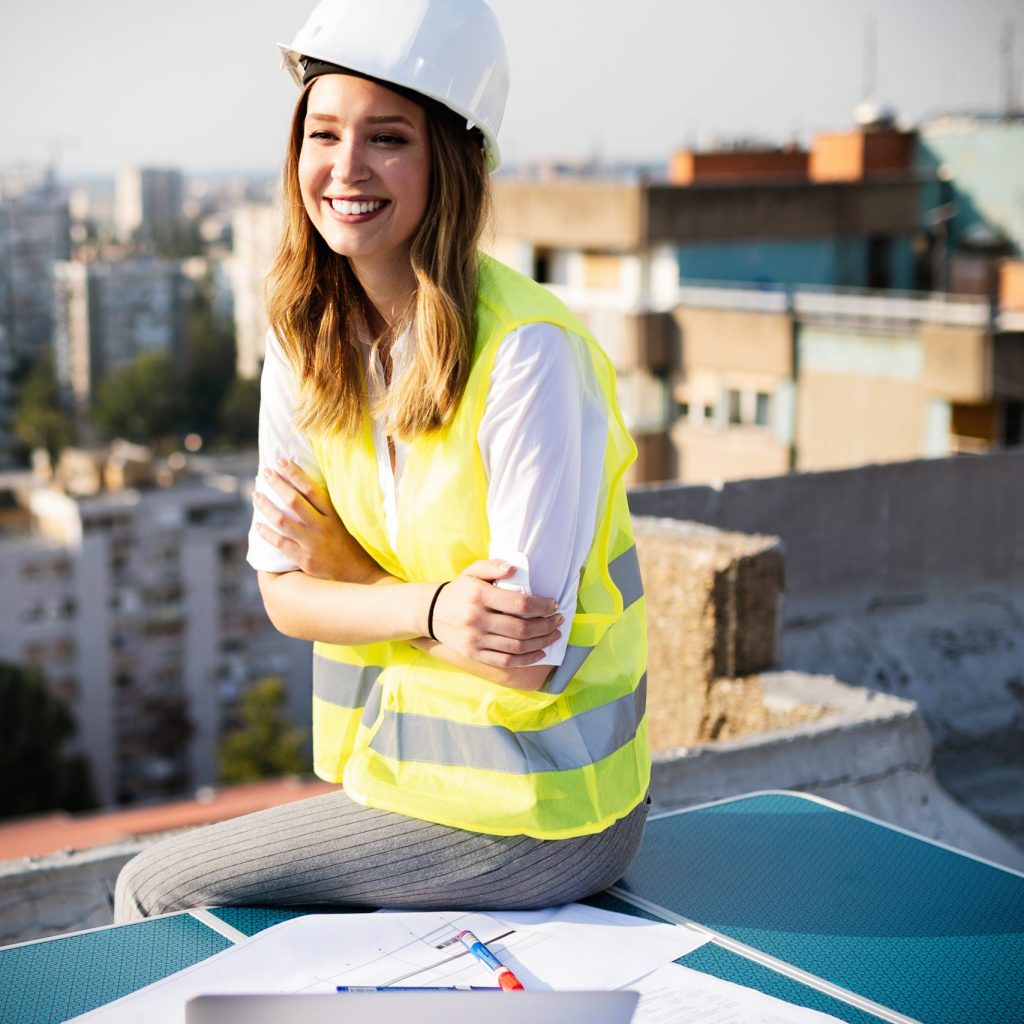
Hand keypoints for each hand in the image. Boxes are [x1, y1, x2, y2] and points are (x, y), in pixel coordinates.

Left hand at [253, 459, 380, 582]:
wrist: (359, 576)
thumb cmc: (352, 547)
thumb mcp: (347, 524)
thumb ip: (329, 509)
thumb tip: (307, 489)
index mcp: (334, 515)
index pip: (312, 489)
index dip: (295, 474)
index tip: (282, 462)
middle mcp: (323, 527)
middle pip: (294, 501)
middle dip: (277, 484)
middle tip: (265, 473)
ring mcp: (313, 544)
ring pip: (283, 521)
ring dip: (266, 506)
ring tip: (256, 495)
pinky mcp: (306, 560)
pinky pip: (281, 544)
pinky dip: (267, 534)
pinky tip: (258, 525)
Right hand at [428, 560, 562, 668]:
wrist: (431, 612)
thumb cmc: (459, 590)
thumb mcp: (472, 571)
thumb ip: (493, 566)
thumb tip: (514, 569)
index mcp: (479, 596)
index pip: (519, 605)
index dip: (543, 607)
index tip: (554, 605)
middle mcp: (477, 619)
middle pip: (522, 628)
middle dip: (547, 625)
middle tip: (559, 620)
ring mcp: (476, 640)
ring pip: (517, 647)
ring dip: (542, 642)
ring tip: (555, 635)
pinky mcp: (474, 654)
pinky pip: (506, 661)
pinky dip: (527, 659)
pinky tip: (541, 652)